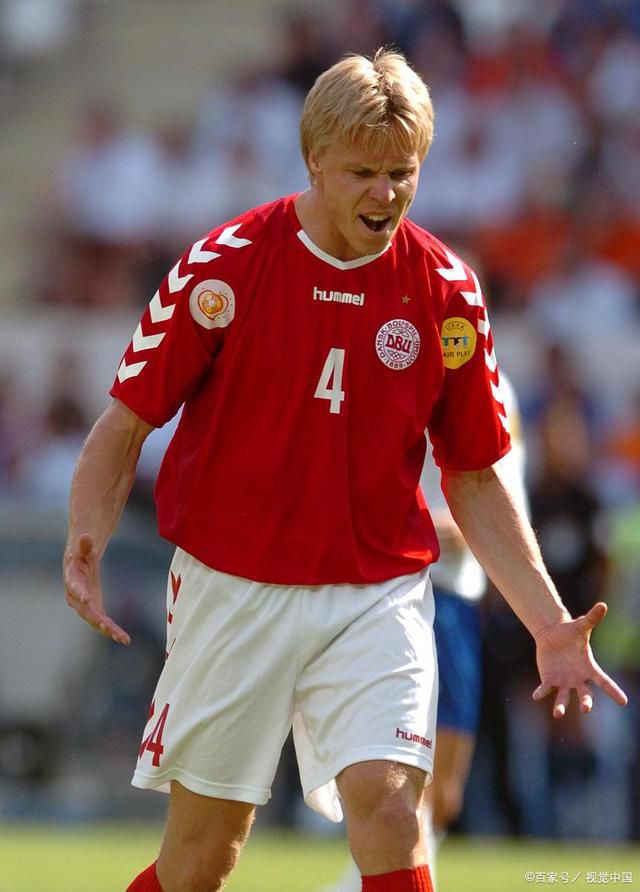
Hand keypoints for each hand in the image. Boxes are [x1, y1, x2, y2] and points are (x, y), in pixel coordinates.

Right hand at [64, 534, 130, 644]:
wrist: (79, 566)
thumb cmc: (81, 556)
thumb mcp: (83, 549)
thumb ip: (85, 545)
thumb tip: (85, 536)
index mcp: (72, 582)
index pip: (75, 588)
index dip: (80, 593)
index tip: (87, 600)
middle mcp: (76, 598)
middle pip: (86, 611)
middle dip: (97, 620)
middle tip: (108, 627)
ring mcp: (85, 607)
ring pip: (96, 621)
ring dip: (108, 630)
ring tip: (123, 638)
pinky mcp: (95, 610)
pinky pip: (104, 622)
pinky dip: (113, 630)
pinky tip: (124, 639)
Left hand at [532, 602, 626, 717]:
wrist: (552, 635)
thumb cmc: (570, 632)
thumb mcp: (580, 625)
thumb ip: (592, 618)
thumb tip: (603, 605)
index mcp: (589, 668)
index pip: (604, 682)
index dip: (614, 691)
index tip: (624, 701)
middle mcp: (578, 679)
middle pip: (585, 694)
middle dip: (586, 702)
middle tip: (586, 708)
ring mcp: (564, 682)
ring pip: (564, 697)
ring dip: (561, 706)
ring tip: (558, 713)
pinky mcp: (549, 681)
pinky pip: (545, 689)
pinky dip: (541, 693)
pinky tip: (536, 696)